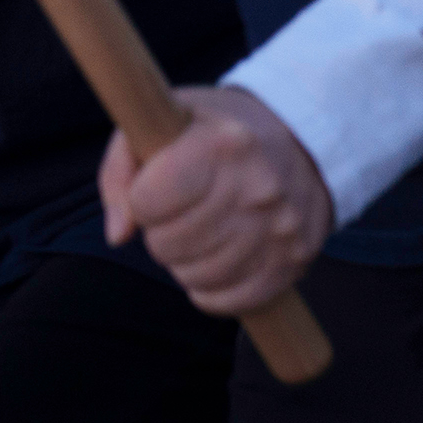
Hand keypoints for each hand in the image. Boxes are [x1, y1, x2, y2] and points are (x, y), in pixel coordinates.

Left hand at [100, 84, 335, 322]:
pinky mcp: (294, 261)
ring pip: (196, 277)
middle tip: (179, 213)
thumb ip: (120, 171)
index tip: (158, 187)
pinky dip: (212, 289)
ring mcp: (281, 228)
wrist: (305, 140)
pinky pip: (231, 300)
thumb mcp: (161, 122)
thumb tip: (117, 236)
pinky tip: (216, 260)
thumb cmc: (216, 132)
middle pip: (168, 245)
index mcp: (222, 144)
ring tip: (199, 232)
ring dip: (185, 262)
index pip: (147, 202)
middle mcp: (257, 187)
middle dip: (161, 232)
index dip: (142, 199)